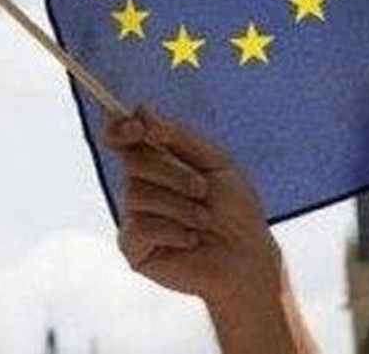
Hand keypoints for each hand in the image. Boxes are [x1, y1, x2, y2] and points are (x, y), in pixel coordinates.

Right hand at [102, 109, 315, 352]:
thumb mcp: (215, 162)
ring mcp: (133, 216)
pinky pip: (139, 227)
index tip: (137, 127)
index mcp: (155, 162)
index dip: (120, 128)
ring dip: (181, 206)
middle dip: (172, 173)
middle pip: (132, 161)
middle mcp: (138, 186)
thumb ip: (178, 136)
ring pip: (137, 195)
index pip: (120, 138)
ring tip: (203, 221)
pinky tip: (191, 240)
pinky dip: (173, 231)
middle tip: (202, 189)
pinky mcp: (133, 247)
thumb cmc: (235, 208)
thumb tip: (142, 110)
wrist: (248, 257)